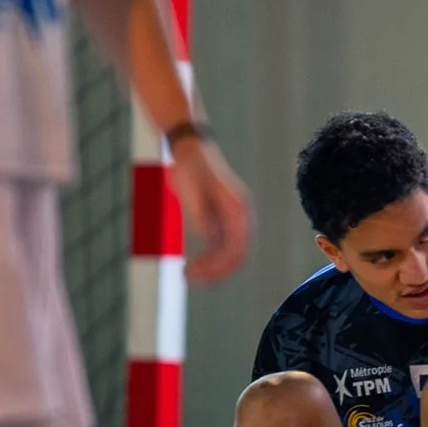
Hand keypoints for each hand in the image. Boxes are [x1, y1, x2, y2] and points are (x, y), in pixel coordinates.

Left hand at [172, 140, 252, 285]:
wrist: (189, 149)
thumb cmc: (191, 166)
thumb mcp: (193, 190)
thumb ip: (200, 214)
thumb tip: (207, 237)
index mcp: (238, 210)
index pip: (239, 248)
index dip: (221, 266)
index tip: (200, 274)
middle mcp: (239, 217)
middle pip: (235, 255)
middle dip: (215, 271)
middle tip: (190, 277)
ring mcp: (230, 219)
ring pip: (226, 253)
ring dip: (211, 267)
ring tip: (188, 274)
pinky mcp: (219, 220)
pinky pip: (217, 246)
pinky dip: (207, 258)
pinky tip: (192, 263)